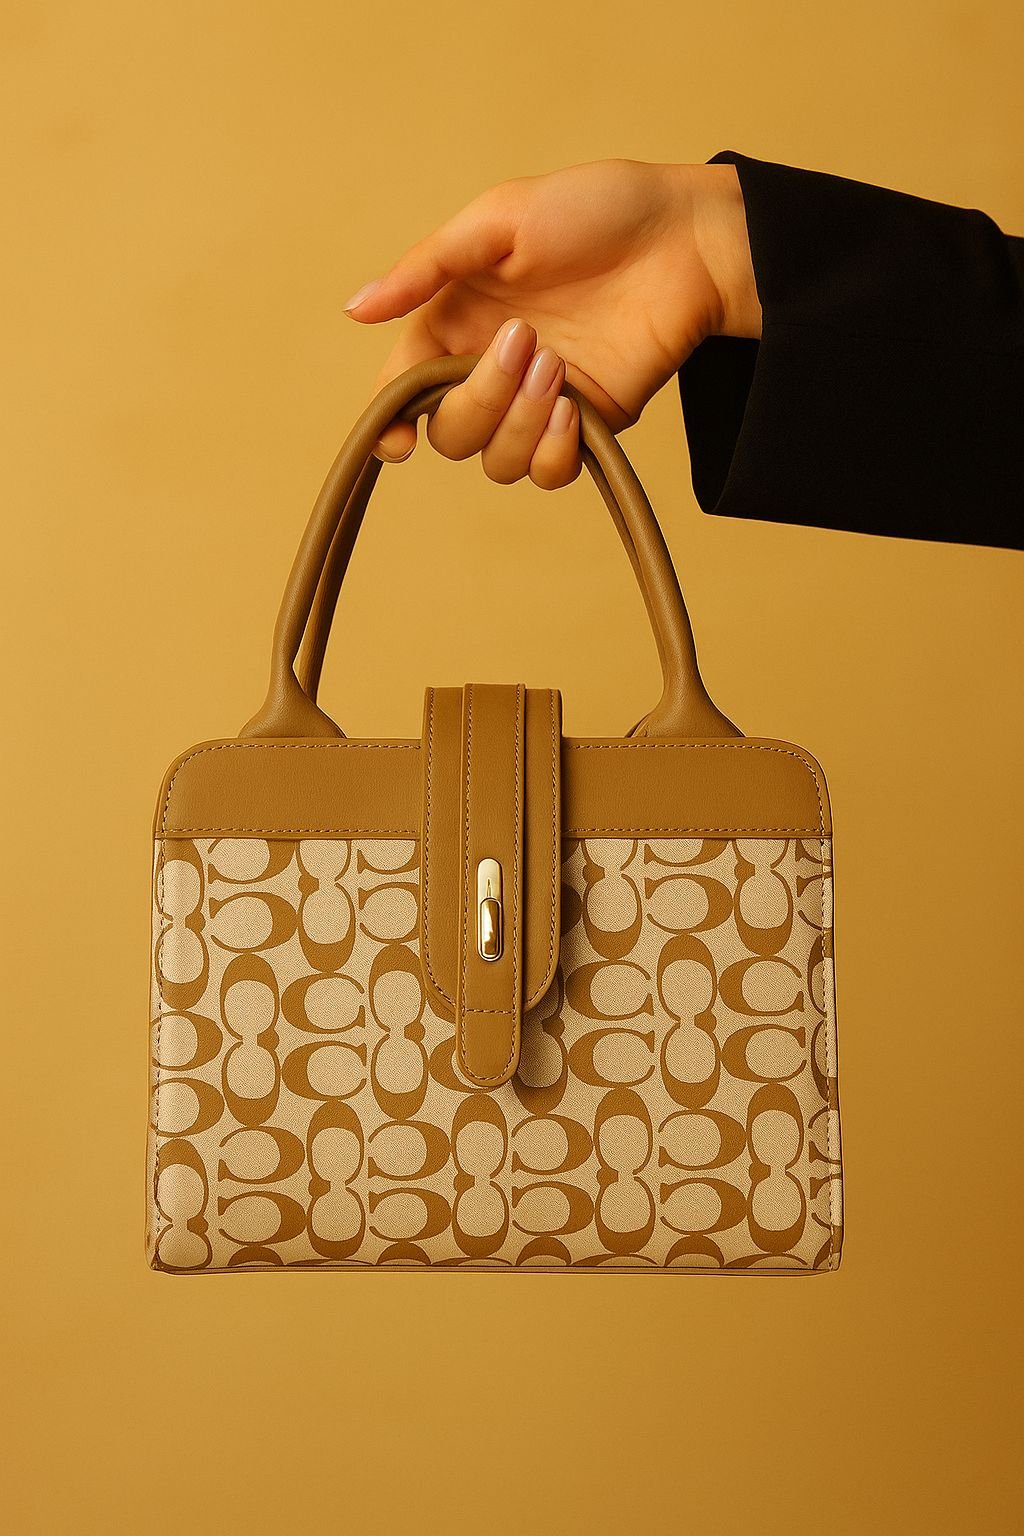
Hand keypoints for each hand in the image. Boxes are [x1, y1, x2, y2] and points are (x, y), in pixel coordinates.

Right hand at [344, 158, 759, 482]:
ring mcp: (536, 402)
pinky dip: (552, 450)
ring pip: (495, 461)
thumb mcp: (499, 219)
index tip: (400, 439)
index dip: (392, 421)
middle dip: (479, 398)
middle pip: (450, 433)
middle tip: (526, 340)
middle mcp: (489, 369)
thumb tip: (355, 309)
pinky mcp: (585, 425)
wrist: (685, 239)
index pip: (403, 389)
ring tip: (558, 364)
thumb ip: (426, 268)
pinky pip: (548, 472)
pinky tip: (575, 406)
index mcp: (455, 320)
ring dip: (519, 421)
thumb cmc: (596, 211)